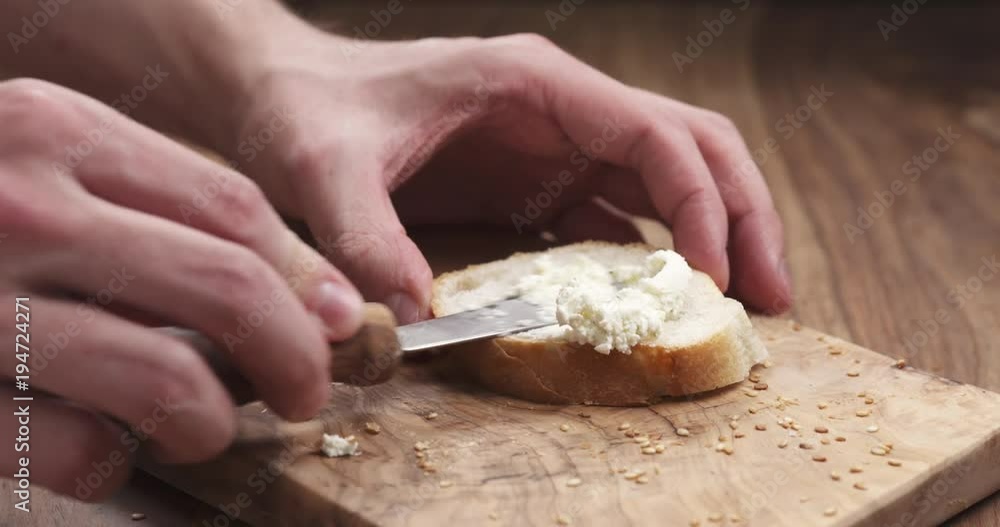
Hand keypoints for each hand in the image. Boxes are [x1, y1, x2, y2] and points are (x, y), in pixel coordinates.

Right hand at [0, 79, 362, 499]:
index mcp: (50, 131)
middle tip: (307, 391)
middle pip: (228, 285)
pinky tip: (98, 448)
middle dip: (296, 353)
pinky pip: (76, 452)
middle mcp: (17, 206)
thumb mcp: (39, 168)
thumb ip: (158, 213)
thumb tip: (313, 293)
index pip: (231, 207)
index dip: (305, 275)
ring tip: (202, 425)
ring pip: (169, 379)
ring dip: (210, 420)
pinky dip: (110, 464)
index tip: (339, 318)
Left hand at [227, 29, 791, 319]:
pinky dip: (653, 254)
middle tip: (772, 295)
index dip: (701, 202)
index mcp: (536, 85)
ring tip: (746, 302)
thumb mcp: (325, 170)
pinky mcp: (535, 184)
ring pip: (668, 180)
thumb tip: (415, 321)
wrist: (282, 98)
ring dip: (715, 235)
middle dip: (741, 215)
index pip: (655, 134)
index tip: (710, 276)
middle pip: (691, 148)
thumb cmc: (308, 113)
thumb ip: (365, 240)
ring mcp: (554, 146)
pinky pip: (615, 216)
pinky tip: (665, 298)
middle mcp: (562, 110)